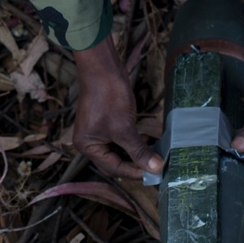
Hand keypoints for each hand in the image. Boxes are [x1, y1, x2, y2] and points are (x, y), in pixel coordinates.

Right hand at [72, 35, 162, 180]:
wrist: (103, 69)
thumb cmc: (108, 97)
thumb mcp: (124, 128)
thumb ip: (139, 150)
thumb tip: (155, 169)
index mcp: (87, 147)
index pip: (113, 168)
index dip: (134, 172)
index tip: (155, 173)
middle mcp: (89, 143)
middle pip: (114, 163)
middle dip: (135, 165)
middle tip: (155, 166)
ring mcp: (97, 133)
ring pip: (119, 151)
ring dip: (136, 153)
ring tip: (155, 154)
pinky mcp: (106, 123)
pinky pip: (120, 140)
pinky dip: (133, 142)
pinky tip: (148, 140)